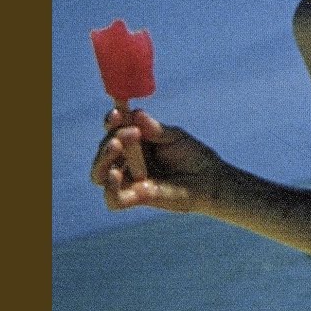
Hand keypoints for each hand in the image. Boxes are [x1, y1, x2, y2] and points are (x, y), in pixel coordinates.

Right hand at [91, 108, 226, 213]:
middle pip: (103, 152)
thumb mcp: (174, 136)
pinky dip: (110, 188)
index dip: (112, 121)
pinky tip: (116, 174)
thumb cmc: (193, 155)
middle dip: (111, 138)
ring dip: (104, 158)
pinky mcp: (136, 199)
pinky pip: (113, 199)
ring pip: (100, 174)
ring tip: (117, 145)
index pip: (113, 130)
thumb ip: (153, 128)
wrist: (211, 178)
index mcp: (134, 143)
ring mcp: (130, 180)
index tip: (118, 111)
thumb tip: (134, 113)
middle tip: (130, 132)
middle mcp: (127, 161)